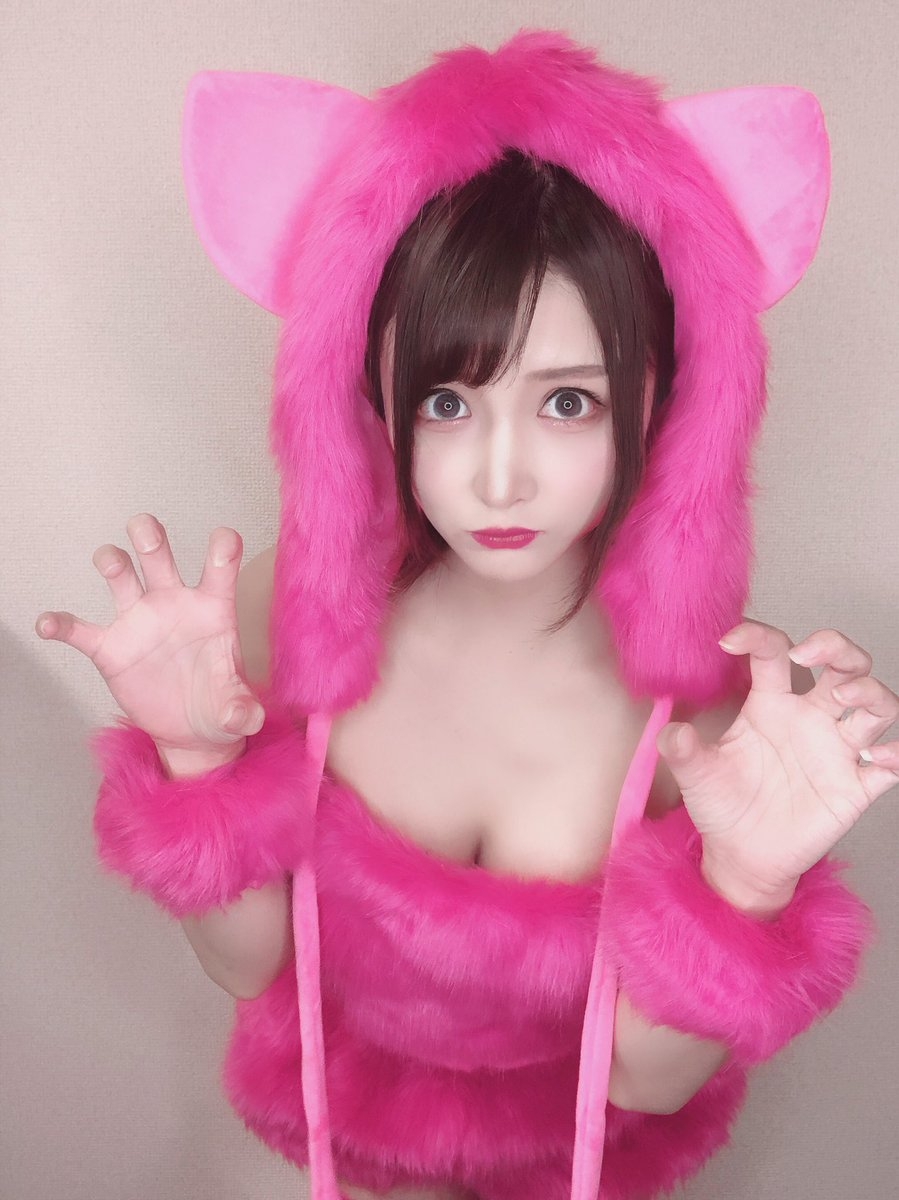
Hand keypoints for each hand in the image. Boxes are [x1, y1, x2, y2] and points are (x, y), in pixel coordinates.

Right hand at [35, 514, 264, 761]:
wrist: (189, 731)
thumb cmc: (218, 704)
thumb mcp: (236, 710)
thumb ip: (242, 710)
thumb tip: (246, 718)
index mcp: (212, 608)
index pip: (220, 567)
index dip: (223, 549)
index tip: (225, 540)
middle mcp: (173, 603)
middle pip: (158, 555)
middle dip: (150, 536)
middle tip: (144, 529)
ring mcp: (139, 622)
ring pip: (120, 576)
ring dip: (111, 561)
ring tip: (109, 562)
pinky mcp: (112, 649)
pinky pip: (79, 630)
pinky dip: (61, 625)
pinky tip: (48, 624)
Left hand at [657, 621, 898, 904]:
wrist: (741, 856)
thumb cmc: (722, 805)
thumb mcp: (696, 776)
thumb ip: (683, 751)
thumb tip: (671, 732)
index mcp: (769, 704)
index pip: (773, 653)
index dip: (757, 636)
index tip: (730, 640)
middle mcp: (809, 717)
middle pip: (842, 662)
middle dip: (837, 647)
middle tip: (810, 654)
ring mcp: (836, 748)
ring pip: (876, 704)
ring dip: (869, 691)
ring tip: (843, 696)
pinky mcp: (856, 785)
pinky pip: (891, 764)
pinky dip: (895, 755)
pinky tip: (879, 758)